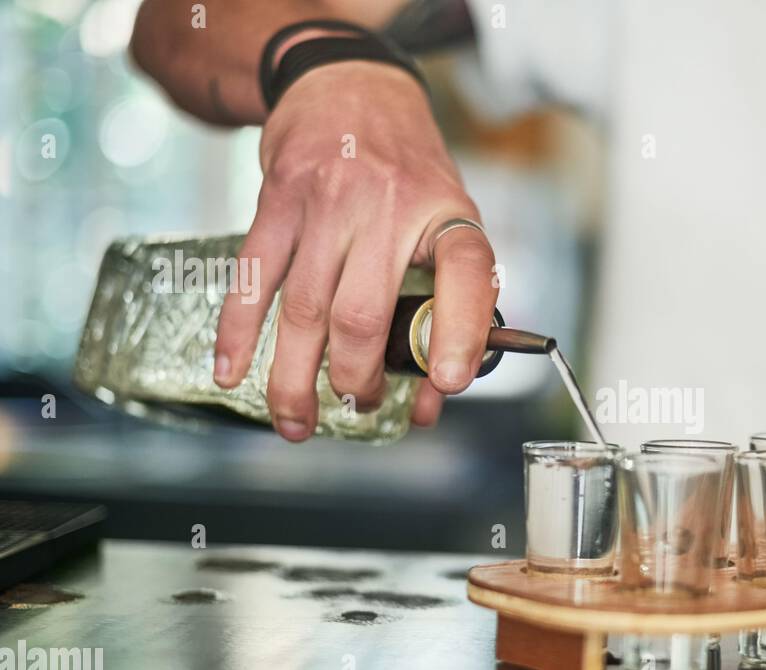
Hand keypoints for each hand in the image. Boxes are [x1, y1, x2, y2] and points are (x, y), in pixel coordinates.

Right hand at [212, 60, 496, 440]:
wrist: (349, 85)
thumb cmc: (408, 172)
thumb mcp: (449, 220)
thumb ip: (450, 304)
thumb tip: (434, 395)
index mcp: (446, 214)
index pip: (466, 275)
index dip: (461, 334)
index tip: (449, 383)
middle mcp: (389, 206)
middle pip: (363, 315)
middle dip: (356, 379)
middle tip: (357, 405)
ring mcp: (328, 202)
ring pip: (305, 309)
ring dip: (296, 377)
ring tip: (296, 420)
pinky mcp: (278, 199)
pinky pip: (254, 278)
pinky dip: (240, 333)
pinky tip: (232, 372)